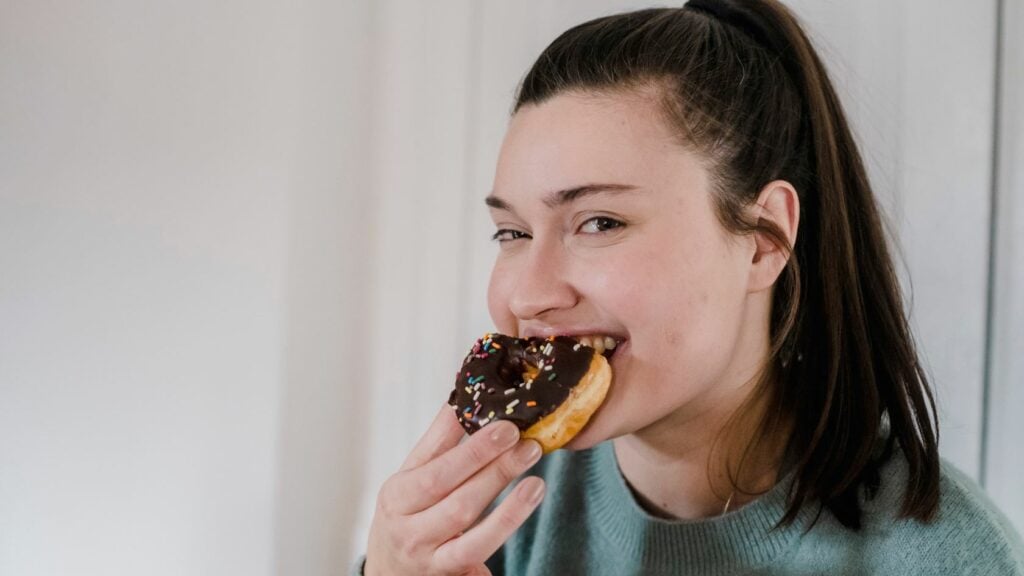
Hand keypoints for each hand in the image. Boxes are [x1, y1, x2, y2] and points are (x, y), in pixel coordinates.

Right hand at [364, 404, 544, 575]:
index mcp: (397, 491)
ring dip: (502, 486)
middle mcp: (405, 521)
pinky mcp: (446, 571)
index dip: (468, 441)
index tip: (501, 421)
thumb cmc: (409, 517)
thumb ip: (440, 441)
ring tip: (532, 461)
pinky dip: (506, 521)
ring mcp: (424, 549)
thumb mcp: (414, 479)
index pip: (433, 460)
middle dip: (487, 458)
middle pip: (449, 485)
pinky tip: (530, 496)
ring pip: (464, 514)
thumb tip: (464, 394)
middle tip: (521, 436)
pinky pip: (478, 546)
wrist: (391, 574)